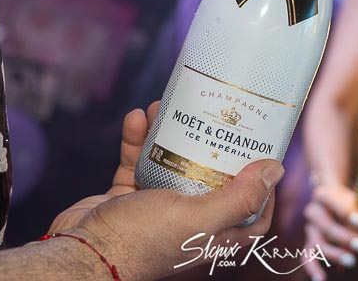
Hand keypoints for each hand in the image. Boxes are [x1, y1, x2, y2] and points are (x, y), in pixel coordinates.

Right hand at [51, 102, 284, 280]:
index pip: (252, 212)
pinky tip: (137, 118)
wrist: (82, 251)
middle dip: (208, 142)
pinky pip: (138, 160)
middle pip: (211, 177)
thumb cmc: (142, 241)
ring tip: (165, 105)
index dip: (261, 185)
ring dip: (168, 132)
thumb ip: (239, 197)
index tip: (260, 150)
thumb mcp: (199, 218)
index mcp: (213, 235)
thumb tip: (275, 170)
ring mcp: (157, 208)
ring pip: (172, 161)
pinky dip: (138, 139)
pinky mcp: (128, 196)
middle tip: (210, 111)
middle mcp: (189, 221)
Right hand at [303, 183, 357, 279]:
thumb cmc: (344, 201)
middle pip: (326, 226)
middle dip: (344, 237)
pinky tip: (320, 279)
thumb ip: (352, 216)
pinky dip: (312, 268)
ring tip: (351, 261)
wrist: (329, 201)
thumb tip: (354, 239)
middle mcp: (312, 212)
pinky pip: (307, 257)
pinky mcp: (309, 243)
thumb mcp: (351, 200)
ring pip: (318, 244)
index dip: (345, 212)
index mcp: (322, 196)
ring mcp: (309, 228)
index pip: (331, 202)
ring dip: (334, 254)